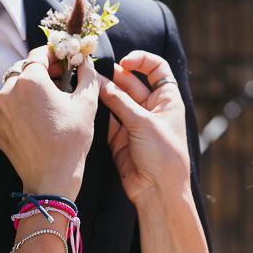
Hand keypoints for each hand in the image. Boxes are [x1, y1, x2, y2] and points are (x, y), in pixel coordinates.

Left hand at [0, 47, 98, 200]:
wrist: (52, 179)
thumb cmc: (71, 140)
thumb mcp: (86, 104)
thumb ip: (87, 76)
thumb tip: (86, 62)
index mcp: (30, 80)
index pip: (39, 54)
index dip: (54, 54)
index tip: (64, 60)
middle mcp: (9, 92)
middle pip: (24, 71)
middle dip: (42, 72)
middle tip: (60, 81)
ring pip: (15, 91)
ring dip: (30, 92)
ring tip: (50, 104)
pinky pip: (9, 112)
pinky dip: (22, 112)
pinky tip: (39, 122)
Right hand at [101, 50, 192, 207]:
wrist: (158, 192)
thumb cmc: (163, 155)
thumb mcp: (143, 122)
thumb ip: (119, 100)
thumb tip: (98, 80)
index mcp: (166, 99)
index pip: (156, 69)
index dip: (141, 60)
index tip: (124, 61)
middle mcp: (150, 108)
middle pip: (130, 82)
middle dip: (112, 76)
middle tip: (92, 72)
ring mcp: (134, 122)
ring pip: (115, 100)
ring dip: (103, 93)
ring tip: (86, 86)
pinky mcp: (119, 136)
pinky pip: (106, 118)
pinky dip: (98, 111)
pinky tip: (88, 105)